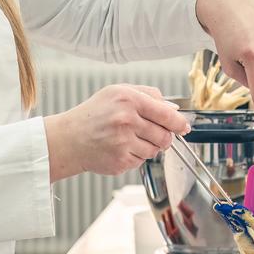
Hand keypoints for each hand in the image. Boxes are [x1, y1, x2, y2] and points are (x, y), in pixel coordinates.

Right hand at [43, 85, 189, 180]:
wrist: (69, 139)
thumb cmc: (94, 115)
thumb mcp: (117, 92)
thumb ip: (148, 95)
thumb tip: (173, 108)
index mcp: (128, 100)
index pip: (166, 114)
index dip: (180, 123)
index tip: (184, 127)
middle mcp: (126, 120)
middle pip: (164, 136)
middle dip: (163, 137)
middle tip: (150, 133)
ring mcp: (123, 142)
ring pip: (155, 150)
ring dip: (148, 147)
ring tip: (128, 139)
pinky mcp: (120, 161)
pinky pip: (142, 161)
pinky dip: (135, 156)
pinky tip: (120, 148)